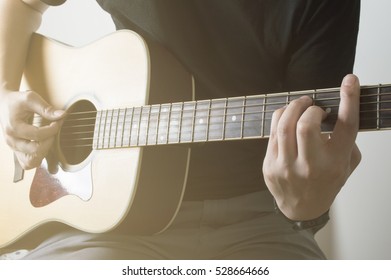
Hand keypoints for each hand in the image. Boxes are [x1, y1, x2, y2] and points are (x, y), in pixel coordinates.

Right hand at [0, 90, 64, 169]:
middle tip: (54, 129)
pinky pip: (28, 164)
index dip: (53, 129)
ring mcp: (14, 148)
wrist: (2, 105)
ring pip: (31, 162)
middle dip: (50, 140)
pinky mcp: (17, 152)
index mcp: (13, 127)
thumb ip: (46, 108)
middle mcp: (11, 141)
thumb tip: (62, 115)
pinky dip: (39, 158)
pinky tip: (44, 145)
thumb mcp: (30, 98)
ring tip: (49, 138)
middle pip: (36, 150)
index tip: (59, 121)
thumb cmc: (16, 101)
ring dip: (45, 152)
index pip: (38, 135)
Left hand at [262, 74, 361, 220]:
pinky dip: (281, 118)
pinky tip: (287, 118)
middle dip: (309, 107)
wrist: (302, 208)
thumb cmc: (326, 183)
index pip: (345, 126)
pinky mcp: (270, 165)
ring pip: (284, 126)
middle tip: (313, 105)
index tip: (349, 81)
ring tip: (300, 105)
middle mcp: (311, 165)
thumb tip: (337, 111)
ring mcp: (287, 166)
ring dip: (292, 108)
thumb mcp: (347, 165)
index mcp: (336, 163)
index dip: (349, 99)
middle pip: (307, 125)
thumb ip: (347, 141)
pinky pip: (272, 133)